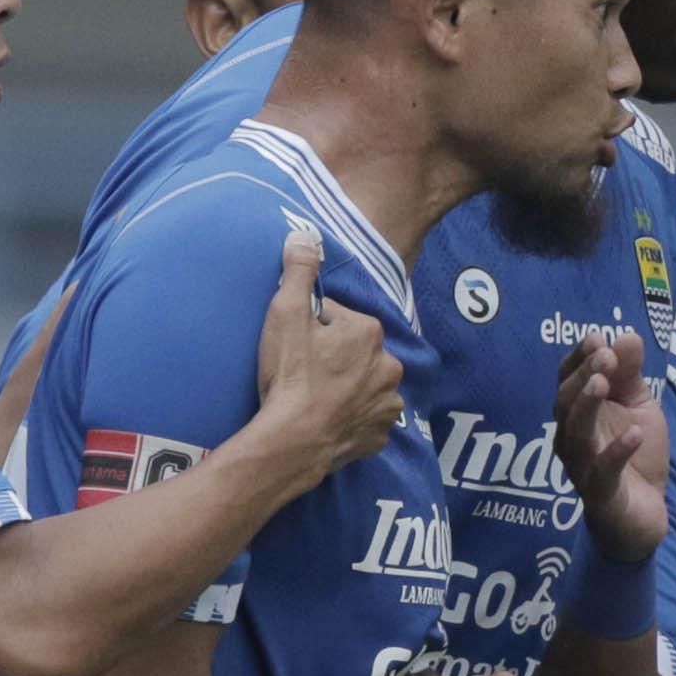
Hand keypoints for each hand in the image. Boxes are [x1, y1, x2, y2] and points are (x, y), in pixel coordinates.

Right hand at [251, 231, 404, 478]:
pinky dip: (350, 417)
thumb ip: (298, 272)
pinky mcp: (381, 434)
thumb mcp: (285, 314)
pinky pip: (366, 418)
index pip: (336, 319)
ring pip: (363, 384)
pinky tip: (327, 419)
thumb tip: (304, 235)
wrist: (294, 439)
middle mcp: (390, 364)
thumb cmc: (289, 375)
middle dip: (332, 357)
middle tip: (301, 373)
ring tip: (314, 397)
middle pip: (353, 352)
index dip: (311, 330)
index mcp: (369, 331)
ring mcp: (388, 402)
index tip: (294, 347)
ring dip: (345, 387)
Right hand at [554, 330, 668, 564]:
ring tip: (604, 383)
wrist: (644, 512)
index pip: (568, 380)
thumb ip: (631, 374)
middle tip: (603, 356)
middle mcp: (571, 437)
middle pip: (566, 403)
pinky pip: (603, 472)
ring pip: (575, 435)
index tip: (597, 338)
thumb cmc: (635, 454)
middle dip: (582, 376)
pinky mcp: (601, 493)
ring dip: (587, 406)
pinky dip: (618, 451)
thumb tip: (626, 335)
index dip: (579, 359)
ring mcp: (582, 466)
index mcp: (578, 412)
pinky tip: (635, 433)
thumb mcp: (639, 406)